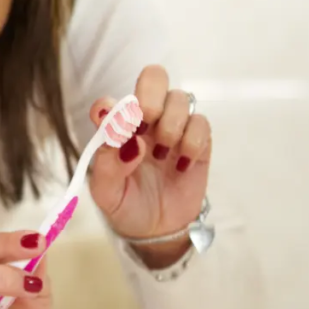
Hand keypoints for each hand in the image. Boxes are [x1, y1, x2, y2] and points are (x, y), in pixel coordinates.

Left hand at [89, 64, 209, 263]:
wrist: (156, 230)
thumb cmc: (126, 205)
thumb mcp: (106, 193)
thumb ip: (108, 164)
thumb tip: (129, 140)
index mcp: (116, 128)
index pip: (109, 102)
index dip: (111, 108)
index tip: (115, 127)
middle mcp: (144, 121)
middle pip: (153, 78)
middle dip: (150, 95)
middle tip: (146, 122)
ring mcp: (173, 128)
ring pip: (180, 98)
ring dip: (171, 125)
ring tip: (161, 155)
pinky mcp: (198, 141)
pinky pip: (202, 123)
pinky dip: (192, 141)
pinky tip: (181, 164)